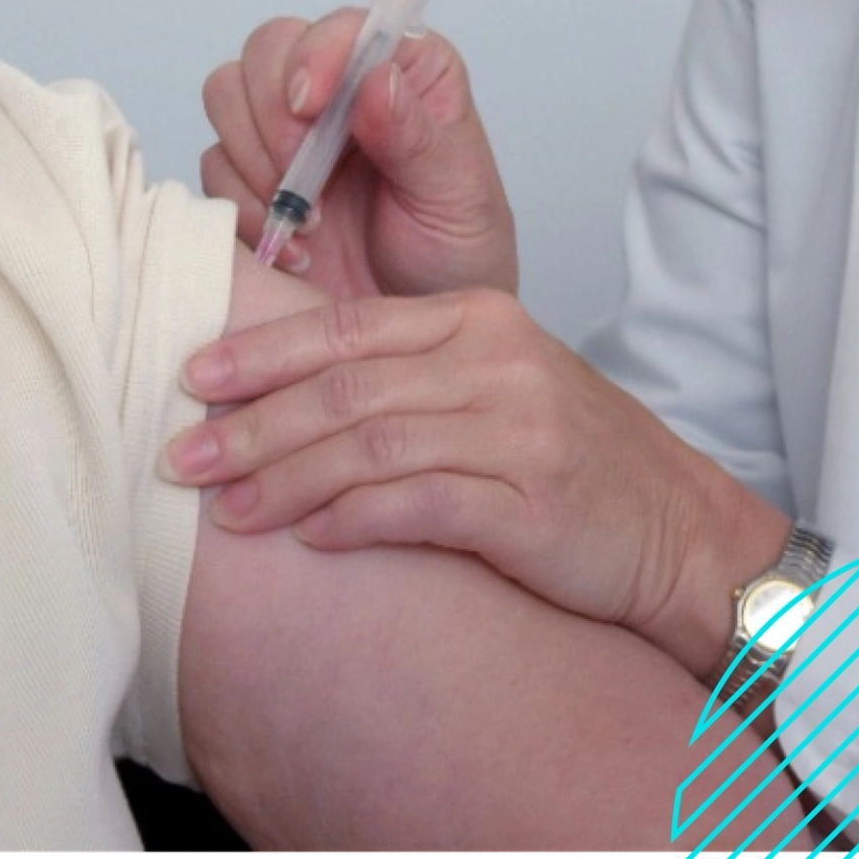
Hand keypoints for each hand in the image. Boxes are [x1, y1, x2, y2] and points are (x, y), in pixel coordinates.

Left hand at [162, 287, 748, 650]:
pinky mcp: (532, 505)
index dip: (263, 351)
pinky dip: (355, 521)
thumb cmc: (570, 462)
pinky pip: (422, 505)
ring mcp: (519, 431)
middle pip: (347, 386)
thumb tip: (278, 396)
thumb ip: (402, 378)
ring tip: (226, 511)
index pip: (348, 325)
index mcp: (478, 318)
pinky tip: (309, 539)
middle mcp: (498, 362)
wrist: (676, 529)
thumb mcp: (491, 389)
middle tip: (182, 453)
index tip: (192, 375)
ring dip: (287, 479)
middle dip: (253, 422)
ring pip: (372, 445)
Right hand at [200, 11, 517, 302]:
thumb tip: (377, 79)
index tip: (311, 104)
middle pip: (269, 49)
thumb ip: (418, 139)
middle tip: (301, 177)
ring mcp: (289, 132)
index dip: (318, 53)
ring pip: (228, 93)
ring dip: (254, 157)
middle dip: (275, 112)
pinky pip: (214, 164)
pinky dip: (243, 206)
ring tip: (307, 220)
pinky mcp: (252, 178)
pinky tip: (293, 248)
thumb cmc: (457, 258)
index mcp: (405, 71)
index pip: (344, 28)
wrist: (415, 338)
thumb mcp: (457, 198)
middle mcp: (341, 89)